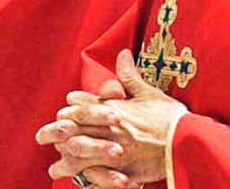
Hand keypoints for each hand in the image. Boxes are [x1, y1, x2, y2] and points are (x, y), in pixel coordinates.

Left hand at [37, 49, 187, 186]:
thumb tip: (122, 53)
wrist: (187, 143)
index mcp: (115, 110)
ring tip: (54, 168)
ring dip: (66, 162)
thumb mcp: (150, 93)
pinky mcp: (123, 172)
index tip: (64, 108)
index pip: (85, 106)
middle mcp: (109, 131)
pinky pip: (99, 178)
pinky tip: (80, 184)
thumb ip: (131, 76)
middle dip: (57, 133)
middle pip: (76, 131)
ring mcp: (114, 153)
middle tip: (42, 135)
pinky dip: (87, 181)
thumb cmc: (171, 118)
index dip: (72, 108)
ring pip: (82, 157)